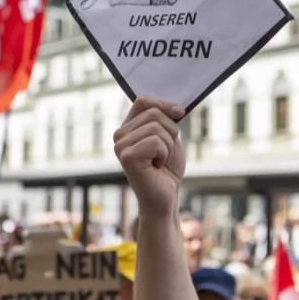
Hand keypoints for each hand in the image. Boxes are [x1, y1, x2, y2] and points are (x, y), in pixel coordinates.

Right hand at [113, 96, 184, 215]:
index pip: (143, 101)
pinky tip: (156, 167)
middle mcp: (119, 136)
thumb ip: (166, 119)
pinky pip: (156, 142)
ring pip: (157, 127)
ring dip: (168, 146)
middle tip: (164, 153)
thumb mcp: (169, 137)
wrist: (166, 198)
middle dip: (170, 132)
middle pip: (154, 113)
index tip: (179, 114)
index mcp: (127, 128)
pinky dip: (164, 154)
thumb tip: (175, 107)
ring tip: (159, 161)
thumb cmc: (167, 170)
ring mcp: (120, 146)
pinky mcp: (127, 157)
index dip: (163, 104)